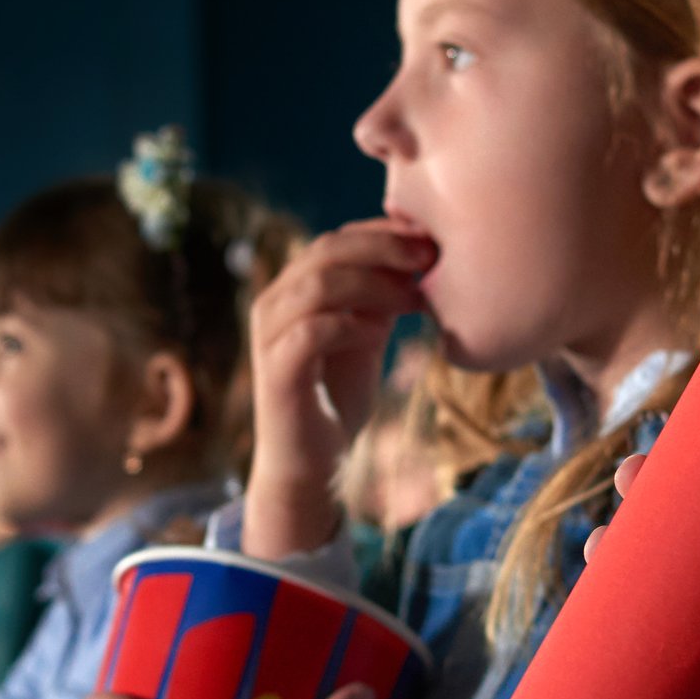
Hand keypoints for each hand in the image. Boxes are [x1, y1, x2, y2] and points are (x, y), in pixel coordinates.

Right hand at [240, 220, 435, 557]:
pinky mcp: (276, 371)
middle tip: (428, 257)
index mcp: (293, 290)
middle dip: (383, 248)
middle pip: (326, 250)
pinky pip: (311, 331)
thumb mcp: (365, 335)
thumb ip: (379, 299)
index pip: (337, 241)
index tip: (429, 240)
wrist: (310, 464)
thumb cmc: (337, 398)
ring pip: (317, 284)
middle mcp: (274, 304)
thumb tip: (418, 259)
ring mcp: (270, 336)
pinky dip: (350, 325)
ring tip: (414, 298)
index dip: (383, 234)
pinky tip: (379, 333)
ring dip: (373, 283)